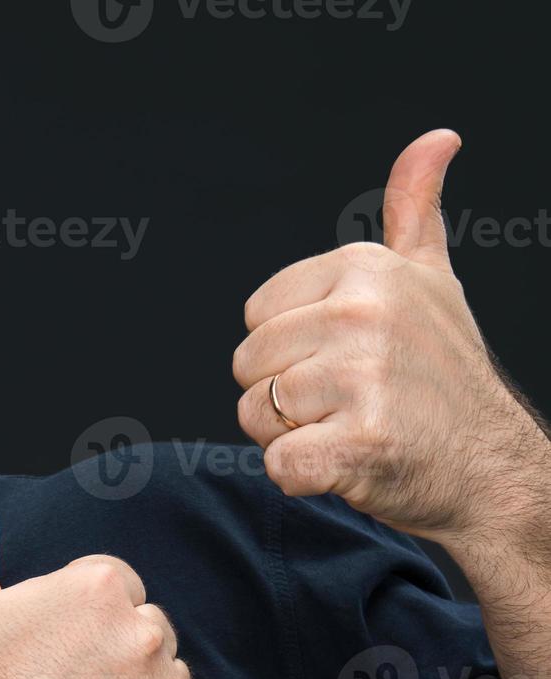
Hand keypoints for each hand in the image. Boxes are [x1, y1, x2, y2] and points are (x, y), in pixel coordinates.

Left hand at [233, 129, 550, 544]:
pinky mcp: (360, 444)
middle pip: (247, 365)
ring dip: (293, 436)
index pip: (256, 316)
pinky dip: (305, 478)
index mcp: (364, 269)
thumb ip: (414, 211)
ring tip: (355, 429)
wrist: (493, 469)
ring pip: (254, 414)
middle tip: (353, 403)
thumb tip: (435, 138)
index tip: (350, 359)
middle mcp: (363, 314)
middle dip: (285, 396)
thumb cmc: (444, 376)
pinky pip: (279, 464)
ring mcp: (363, 379)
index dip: (291, 350)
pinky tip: (354, 465)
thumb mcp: (430, 280)